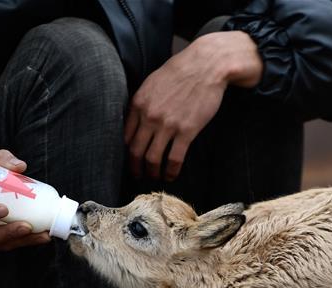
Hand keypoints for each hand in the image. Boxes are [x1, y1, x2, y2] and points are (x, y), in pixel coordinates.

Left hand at [125, 31, 262, 180]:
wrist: (206, 66)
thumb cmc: (182, 72)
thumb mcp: (153, 83)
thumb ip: (143, 102)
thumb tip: (138, 119)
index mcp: (138, 103)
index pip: (125, 136)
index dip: (127, 152)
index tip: (131, 159)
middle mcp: (149, 116)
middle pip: (136, 151)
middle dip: (135, 167)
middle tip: (139, 175)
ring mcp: (168, 125)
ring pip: (153, 158)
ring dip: (153, 172)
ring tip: (156, 177)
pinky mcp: (186, 131)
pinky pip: (174, 158)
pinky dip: (171, 171)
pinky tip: (172, 176)